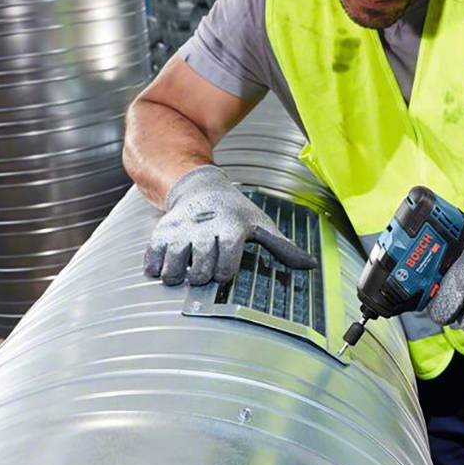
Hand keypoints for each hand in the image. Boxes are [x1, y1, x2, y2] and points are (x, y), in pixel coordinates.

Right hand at [144, 165, 316, 285]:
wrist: (201, 187)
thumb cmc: (235, 213)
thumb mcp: (261, 225)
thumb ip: (283, 248)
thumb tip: (311, 266)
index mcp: (231, 229)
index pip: (226, 265)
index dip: (225, 272)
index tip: (224, 270)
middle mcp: (205, 230)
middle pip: (201, 270)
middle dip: (203, 277)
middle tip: (205, 269)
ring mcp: (181, 231)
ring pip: (174, 268)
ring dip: (178, 275)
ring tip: (184, 270)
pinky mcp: (160, 232)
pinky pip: (153, 260)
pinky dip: (156, 268)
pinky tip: (167, 264)